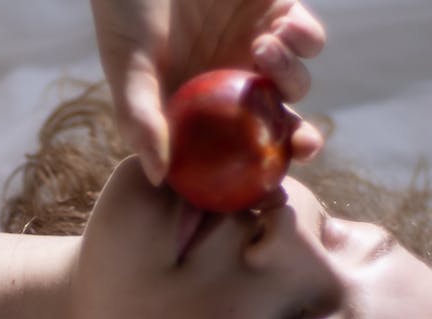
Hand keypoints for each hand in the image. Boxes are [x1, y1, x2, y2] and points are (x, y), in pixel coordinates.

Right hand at [90, 0, 326, 184]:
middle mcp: (231, 86)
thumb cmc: (125, 6)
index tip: (272, 188)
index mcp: (198, 110)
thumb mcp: (126, 63)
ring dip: (290, 76)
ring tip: (261, 49)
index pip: (234, 154)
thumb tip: (157, 177)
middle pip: (277, 128)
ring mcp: (257, 48)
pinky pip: (307, 38)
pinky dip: (304, 40)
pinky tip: (281, 31)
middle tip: (303, 144)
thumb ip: (140, 118)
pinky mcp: (277, 11)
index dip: (258, 176)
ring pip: (296, 83)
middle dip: (299, 141)